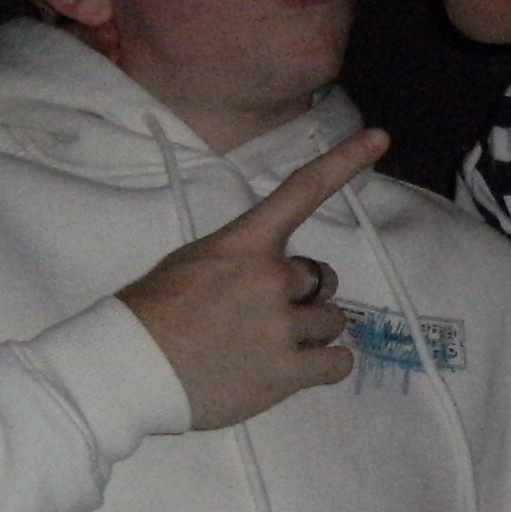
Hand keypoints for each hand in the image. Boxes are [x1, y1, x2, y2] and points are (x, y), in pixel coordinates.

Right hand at [117, 128, 385, 428]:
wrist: (131, 368)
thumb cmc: (153, 313)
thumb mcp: (193, 262)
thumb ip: (241, 259)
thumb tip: (273, 271)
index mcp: (246, 243)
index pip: (302, 191)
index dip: (344, 162)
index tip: (379, 139)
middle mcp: (271, 278)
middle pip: (322, 279)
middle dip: (305, 297)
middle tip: (267, 316)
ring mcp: (280, 326)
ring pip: (332, 322)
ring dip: (311, 333)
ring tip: (269, 348)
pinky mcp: (286, 373)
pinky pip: (337, 363)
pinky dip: (325, 365)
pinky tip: (297, 368)